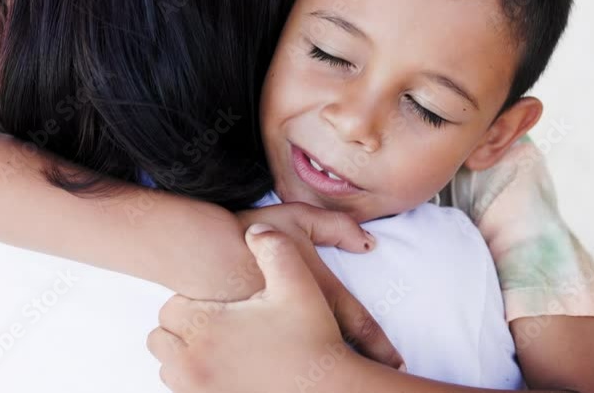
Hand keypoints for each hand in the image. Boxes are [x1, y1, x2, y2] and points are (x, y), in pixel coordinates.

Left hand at [148, 224, 362, 392]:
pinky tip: (226, 369)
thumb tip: (254, 230)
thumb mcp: (299, 285)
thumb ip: (275, 249)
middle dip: (184, 330)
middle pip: (162, 339)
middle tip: (218, 325)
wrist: (327, 391)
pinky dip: (196, 380)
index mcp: (206, 329)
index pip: (170, 309)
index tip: (219, 305)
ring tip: (221, 347)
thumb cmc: (313, 340)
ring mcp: (197, 390)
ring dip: (186, 356)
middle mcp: (193, 364)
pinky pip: (183, 391)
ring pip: (170, 368)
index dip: (193, 304)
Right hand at [236, 203, 402, 369]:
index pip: (361, 327)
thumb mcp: (297, 217)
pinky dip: (289, 375)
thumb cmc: (247, 231)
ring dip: (323, 376)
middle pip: (336, 355)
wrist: (195, 250)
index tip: (397, 364)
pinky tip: (293, 380)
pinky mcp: (246, 348)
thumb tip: (369, 244)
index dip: (382, 348)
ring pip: (306, 366)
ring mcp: (270, 339)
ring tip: (336, 385)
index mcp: (316, 292)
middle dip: (357, 369)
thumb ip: (336, 226)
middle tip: (373, 382)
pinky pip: (273, 368)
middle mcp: (296, 321)